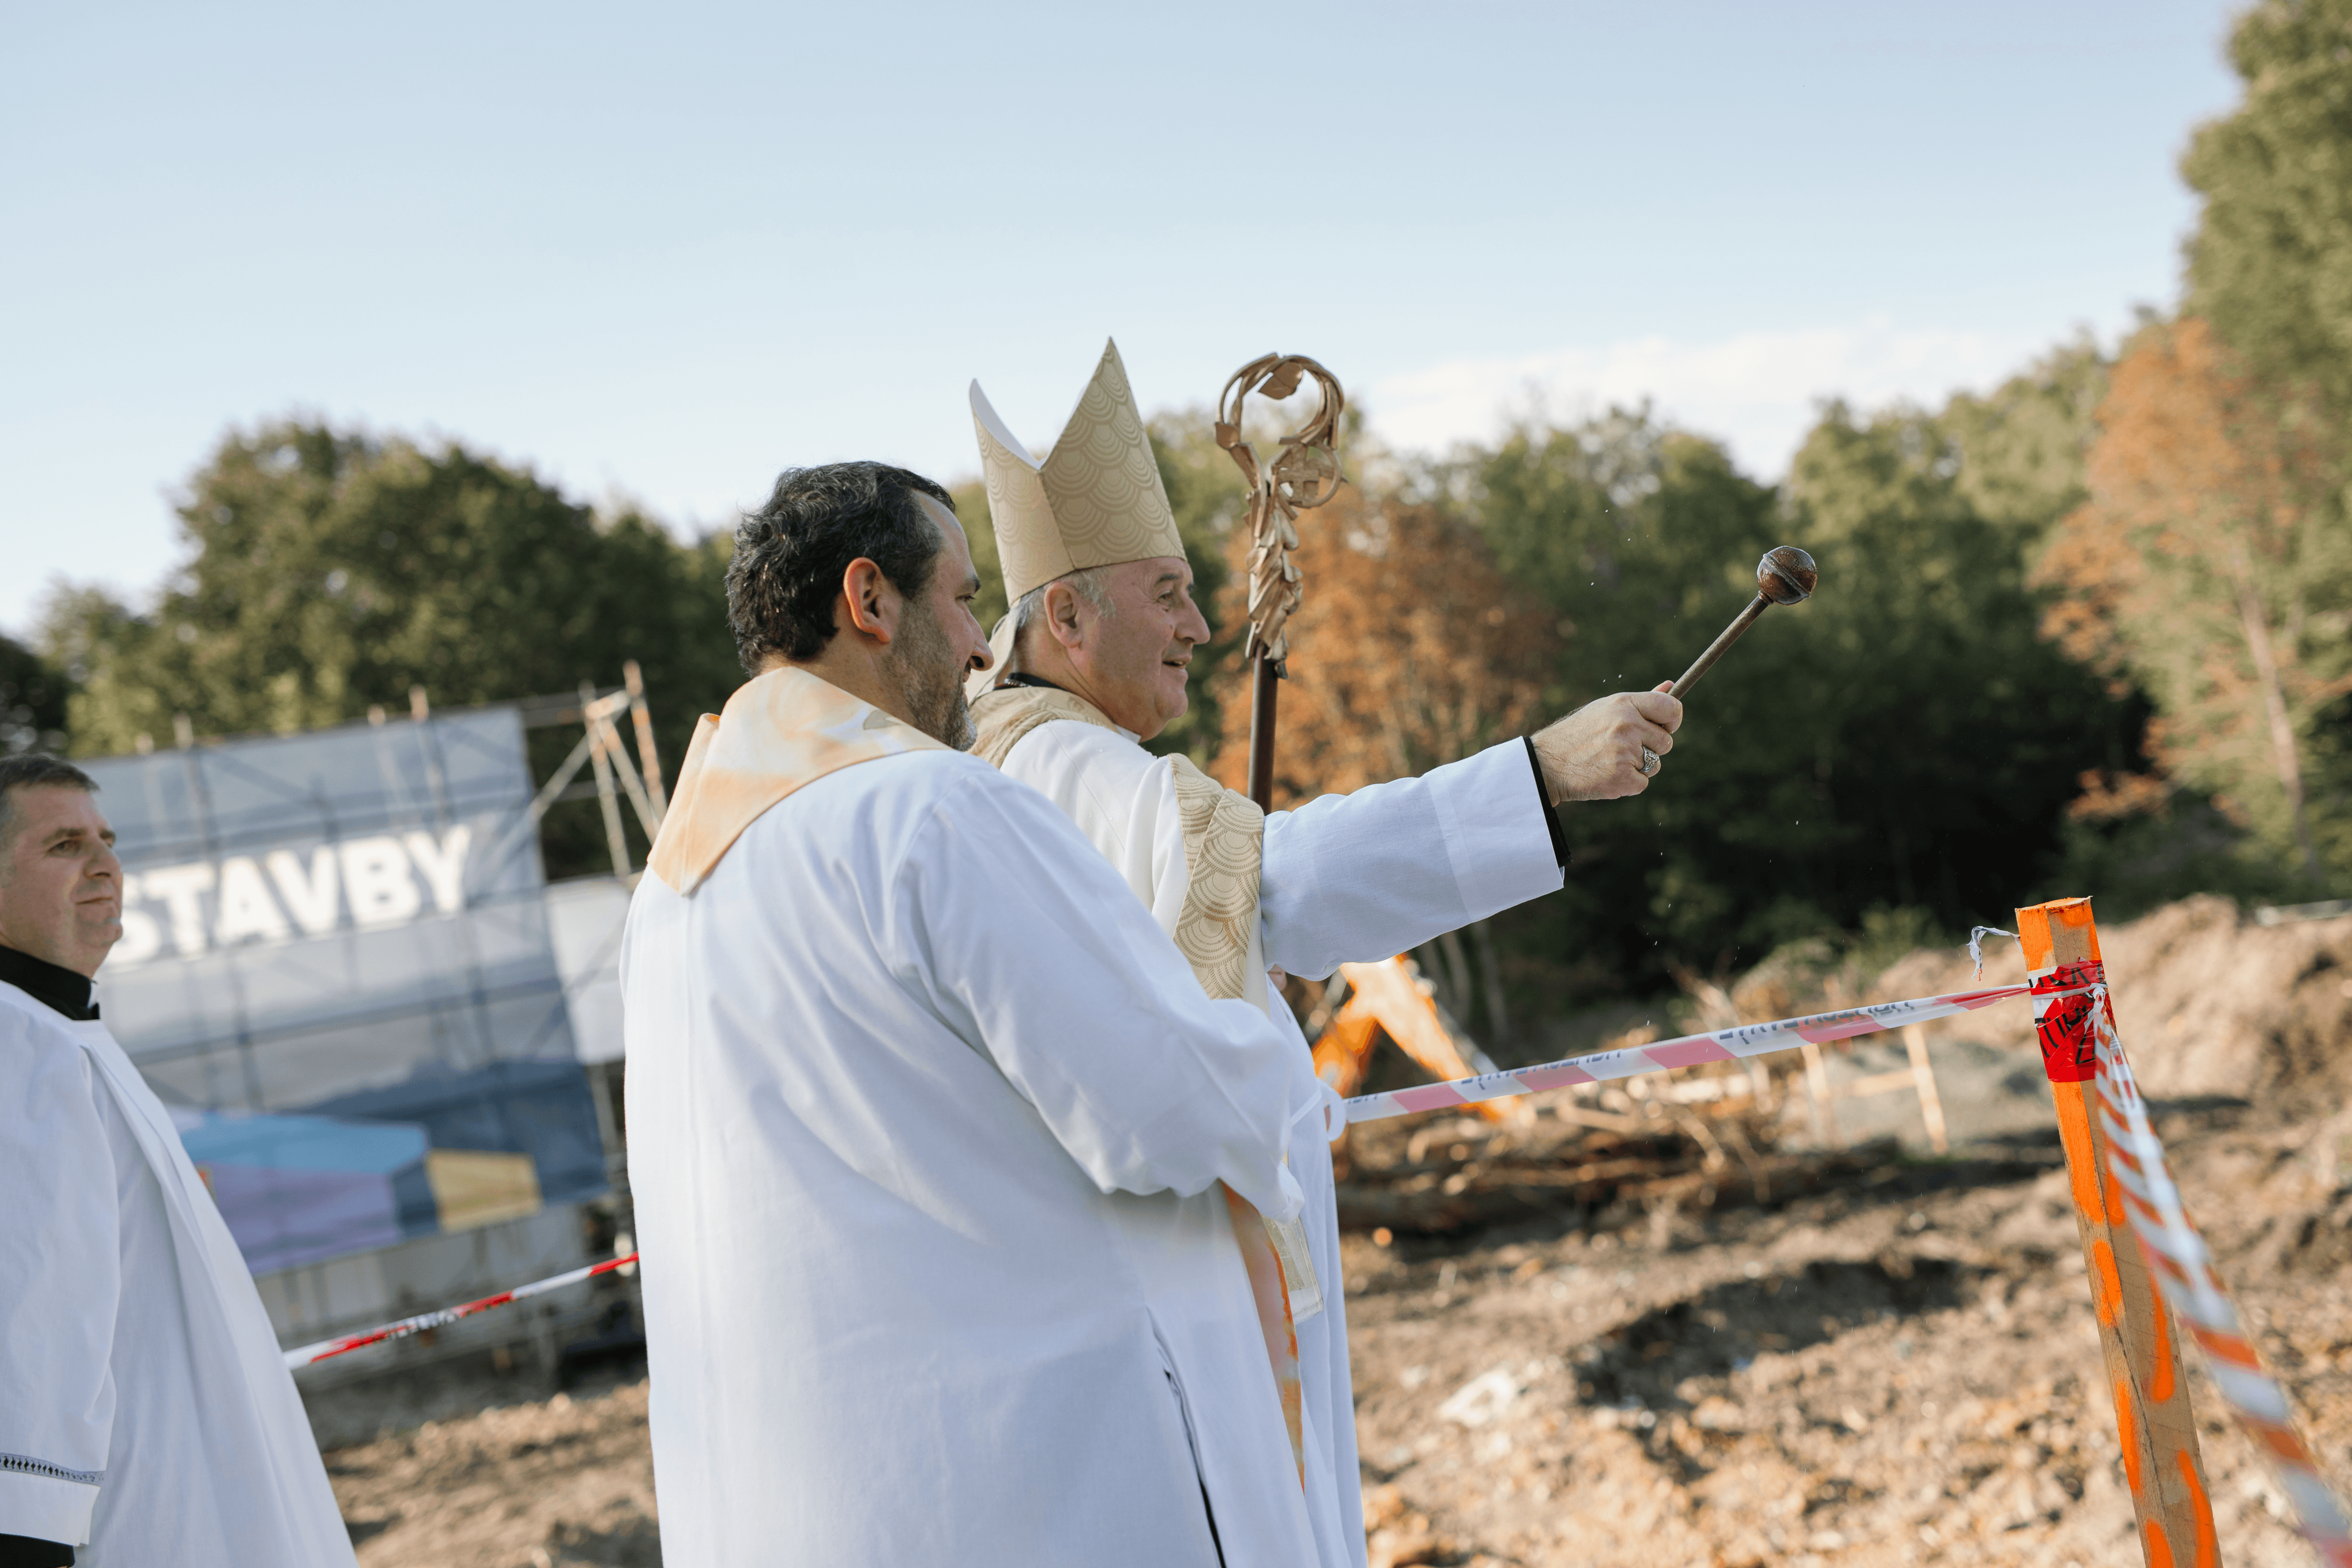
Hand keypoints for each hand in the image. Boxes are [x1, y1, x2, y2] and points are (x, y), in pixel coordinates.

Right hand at [1531, 682, 1682, 802]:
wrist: (1546, 763)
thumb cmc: (1579, 733)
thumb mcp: (1606, 709)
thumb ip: (1642, 701)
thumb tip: (1670, 685)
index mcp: (1624, 704)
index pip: (1671, 708)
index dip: (1673, 720)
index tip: (1665, 727)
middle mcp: (1627, 725)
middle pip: (1665, 742)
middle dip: (1650, 748)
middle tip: (1622, 748)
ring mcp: (1625, 752)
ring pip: (1655, 764)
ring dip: (1638, 767)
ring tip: (1610, 761)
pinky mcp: (1622, 778)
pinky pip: (1642, 783)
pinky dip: (1628, 783)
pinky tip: (1606, 775)